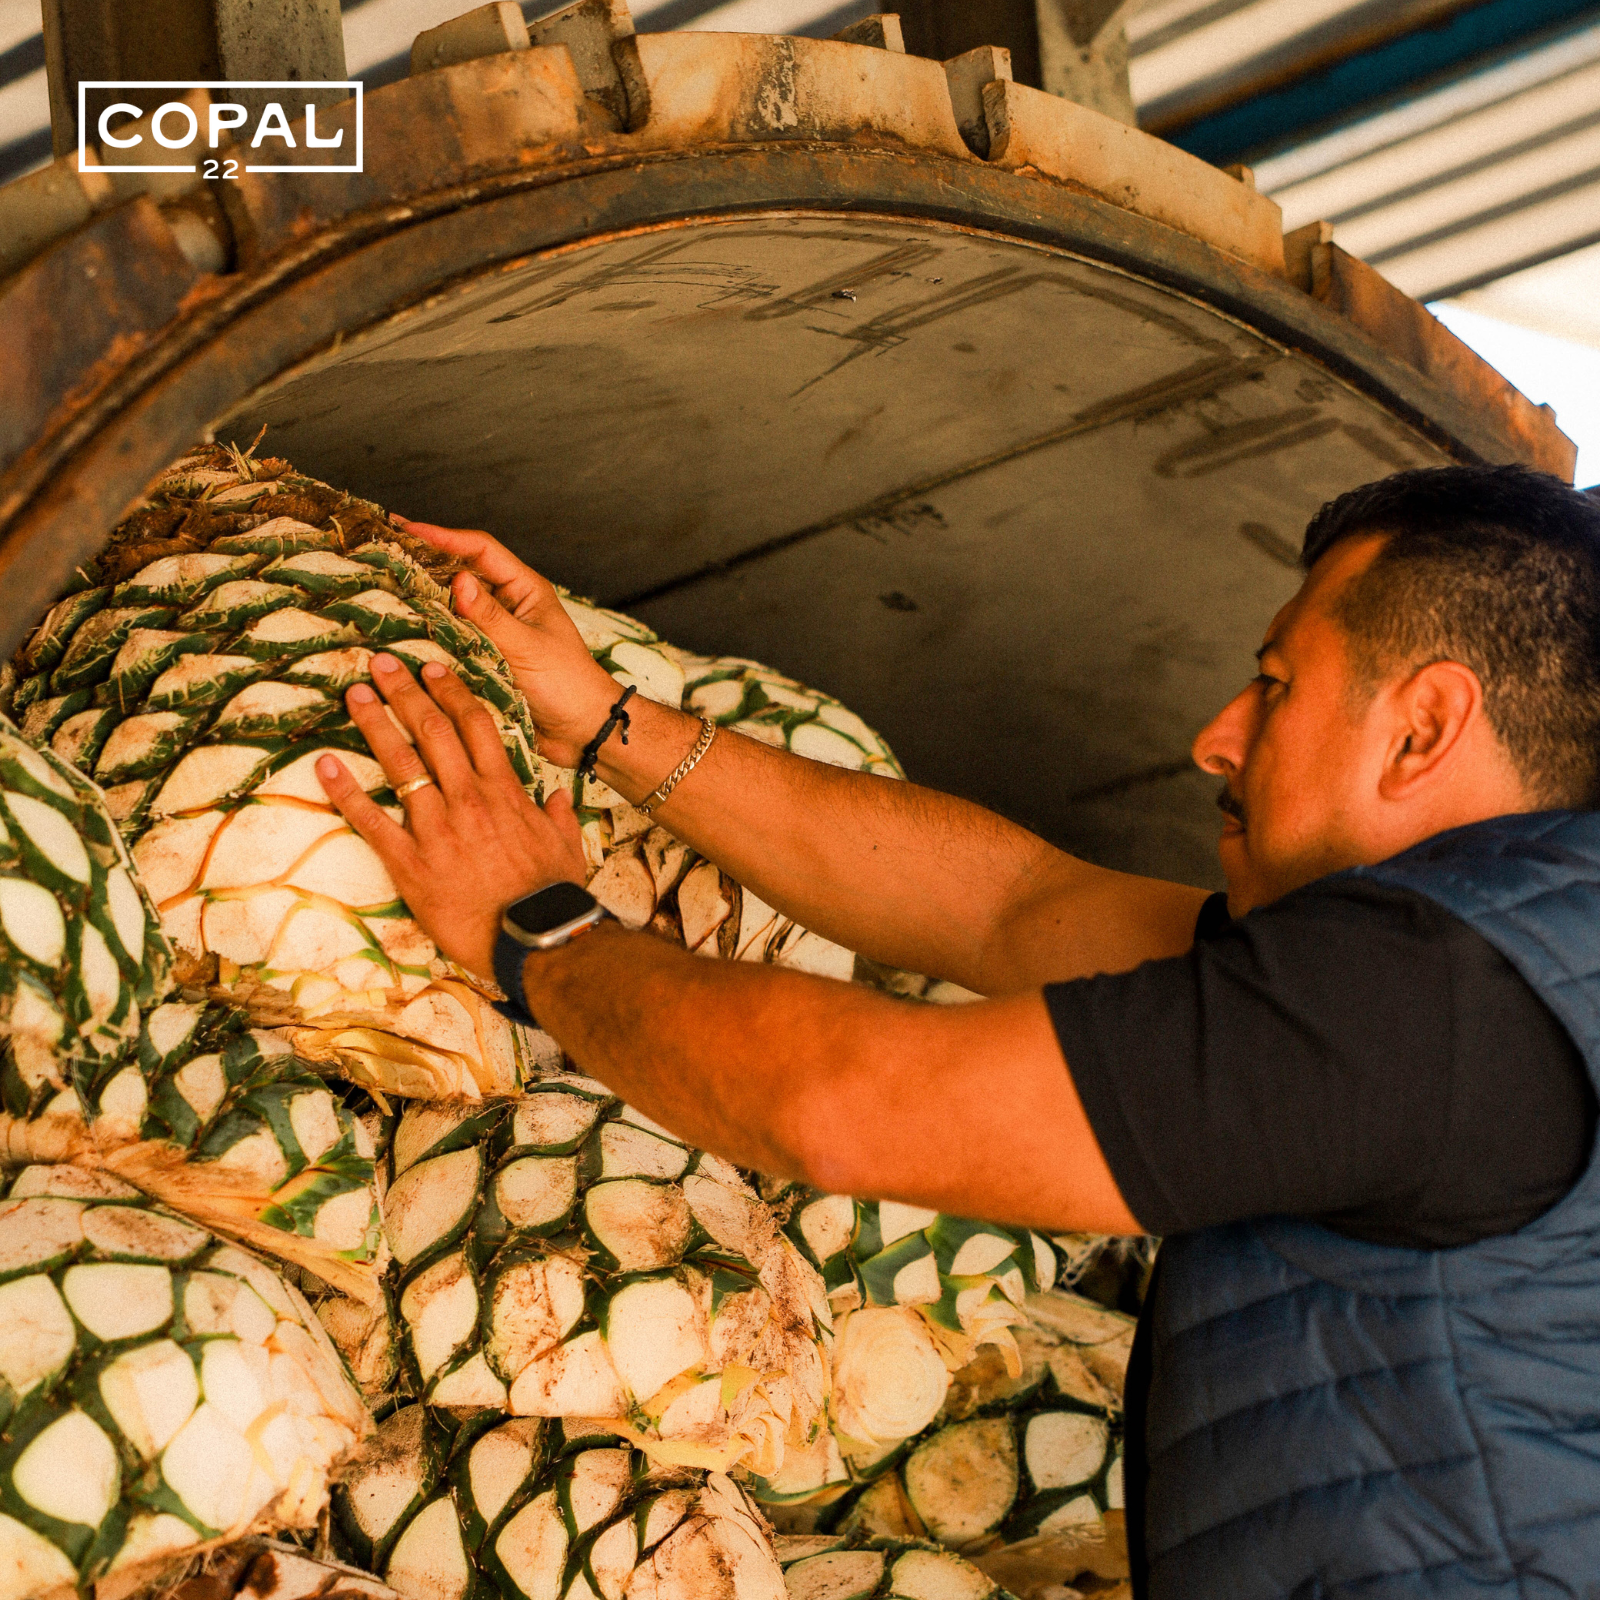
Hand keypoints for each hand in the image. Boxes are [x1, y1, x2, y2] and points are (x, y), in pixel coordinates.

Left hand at [315, 652, 587, 981]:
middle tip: (381, 664)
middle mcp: (469, 799)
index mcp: (505, 791)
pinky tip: (325, 763)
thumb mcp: (568, 847)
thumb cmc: (553, 895)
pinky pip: (371, 819)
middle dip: (406, 693)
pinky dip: (345, 790)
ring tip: (355, 694)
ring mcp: (437, 828)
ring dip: (376, 724)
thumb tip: (560, 798)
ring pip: (401, 764)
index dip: (452, 691)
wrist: (535, 936)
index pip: (475, 726)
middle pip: (433, 732)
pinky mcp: (411, 862)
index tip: (433, 668)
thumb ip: (560, 817)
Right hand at [392, 515, 621, 767]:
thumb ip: (491, 617)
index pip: (480, 550)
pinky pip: (450, 639)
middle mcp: (505, 606)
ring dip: (421, 596)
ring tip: (381, 584)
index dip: (444, 537)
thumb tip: (458, 581)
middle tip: (382, 549)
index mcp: (524, 590)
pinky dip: (427, 632)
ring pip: (450, 606)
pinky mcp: (483, 659)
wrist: (582, 731)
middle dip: (424, 561)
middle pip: (459, 572)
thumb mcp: (528, 647)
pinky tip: (398, 630)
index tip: (408, 529)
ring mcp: (493, 632)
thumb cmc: (568, 685)